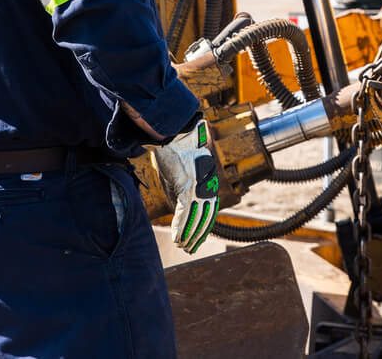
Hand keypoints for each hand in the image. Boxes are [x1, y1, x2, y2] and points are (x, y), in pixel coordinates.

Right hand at [151, 117, 219, 253]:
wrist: (174, 133)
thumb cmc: (174, 152)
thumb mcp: (178, 177)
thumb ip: (180, 193)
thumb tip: (179, 210)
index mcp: (207, 184)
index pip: (207, 212)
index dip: (202, 228)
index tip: (196, 240)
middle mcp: (207, 187)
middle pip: (204, 218)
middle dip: (197, 235)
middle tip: (190, 249)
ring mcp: (200, 187)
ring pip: (196, 218)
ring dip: (189, 235)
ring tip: (183, 246)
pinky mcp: (189, 185)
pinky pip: (186, 212)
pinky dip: (181, 227)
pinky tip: (177, 237)